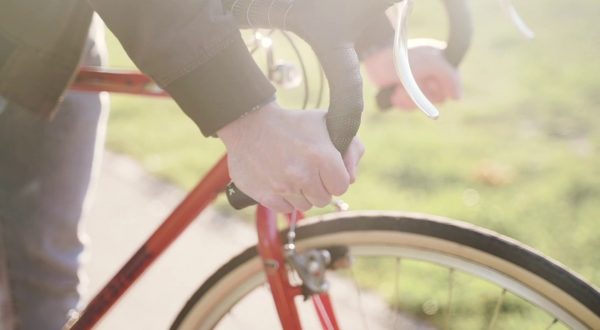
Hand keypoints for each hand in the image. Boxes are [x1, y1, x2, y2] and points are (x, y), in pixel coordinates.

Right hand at [218, 102, 364, 212]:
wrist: (249, 124)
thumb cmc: (292, 123)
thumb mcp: (326, 122)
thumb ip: (351, 147)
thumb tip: (353, 178)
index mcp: (322, 156)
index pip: (342, 186)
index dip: (336, 179)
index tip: (326, 171)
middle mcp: (303, 174)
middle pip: (324, 199)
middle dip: (319, 187)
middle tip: (308, 171)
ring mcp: (283, 187)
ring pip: (304, 205)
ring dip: (301, 193)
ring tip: (292, 173)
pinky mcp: (266, 195)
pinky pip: (285, 208)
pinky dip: (284, 198)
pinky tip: (279, 179)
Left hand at [363, 39, 461, 109]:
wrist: (378, 58)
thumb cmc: (406, 57)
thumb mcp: (432, 63)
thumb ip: (450, 77)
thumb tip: (457, 98)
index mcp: (440, 65)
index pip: (452, 84)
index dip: (443, 87)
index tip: (430, 82)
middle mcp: (430, 76)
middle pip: (438, 98)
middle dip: (425, 93)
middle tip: (416, 81)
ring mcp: (416, 85)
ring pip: (422, 105)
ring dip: (410, 98)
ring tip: (401, 87)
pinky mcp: (403, 92)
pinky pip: (408, 106)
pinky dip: (402, 101)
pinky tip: (396, 92)